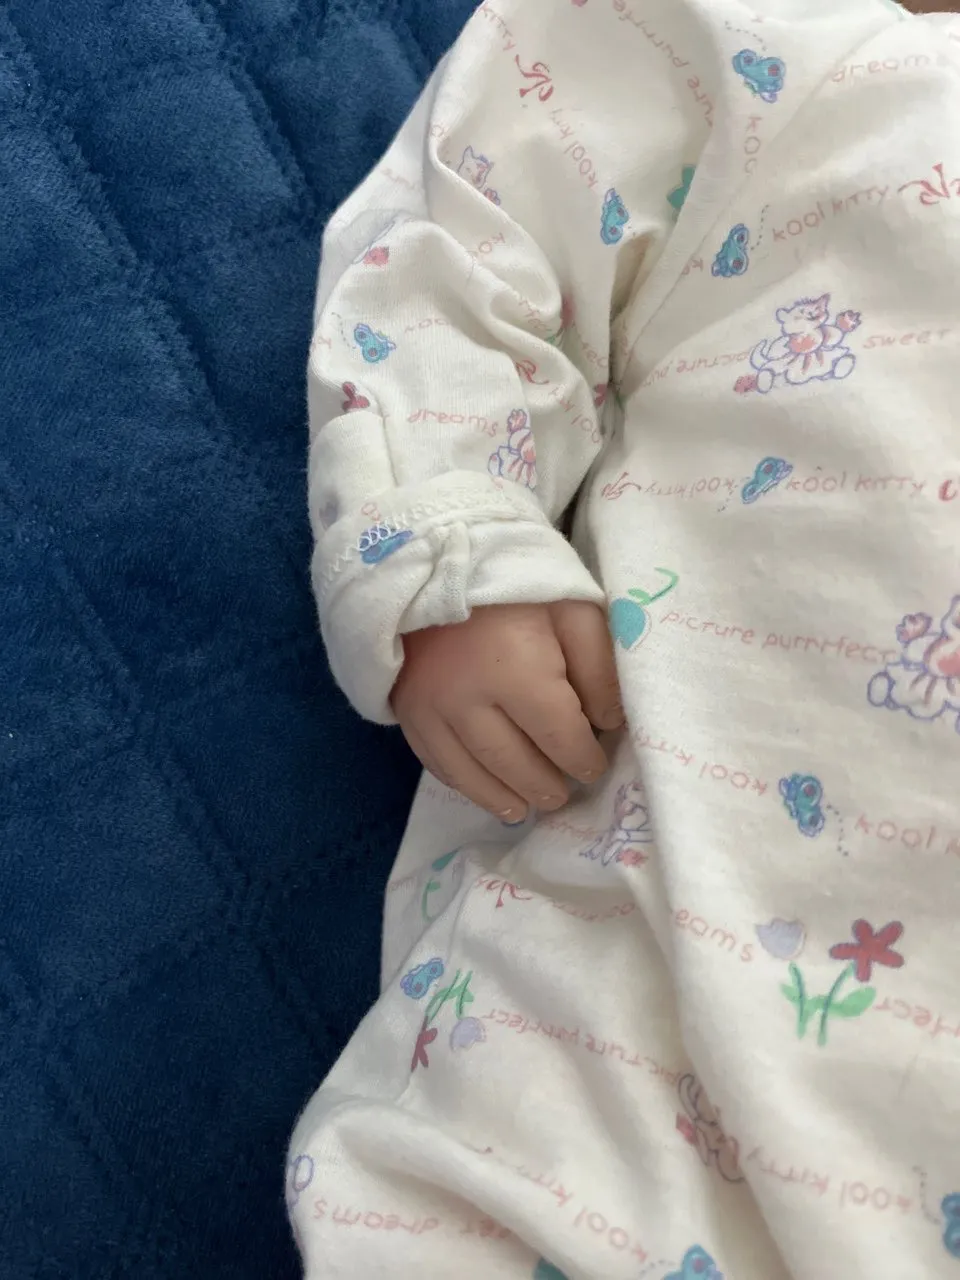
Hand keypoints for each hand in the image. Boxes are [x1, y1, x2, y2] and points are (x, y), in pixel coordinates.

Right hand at [391, 601, 623, 821]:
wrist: (436, 558)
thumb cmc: (516, 584)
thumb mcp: (575, 610)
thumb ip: (600, 668)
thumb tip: (608, 725)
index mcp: (516, 671)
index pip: (559, 737)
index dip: (583, 759)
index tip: (595, 764)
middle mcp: (467, 699)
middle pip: (514, 764)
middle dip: (546, 785)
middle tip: (564, 793)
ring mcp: (430, 708)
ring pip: (472, 774)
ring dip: (504, 798)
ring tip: (528, 807)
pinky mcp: (406, 709)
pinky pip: (436, 763)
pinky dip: (464, 783)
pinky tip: (486, 790)